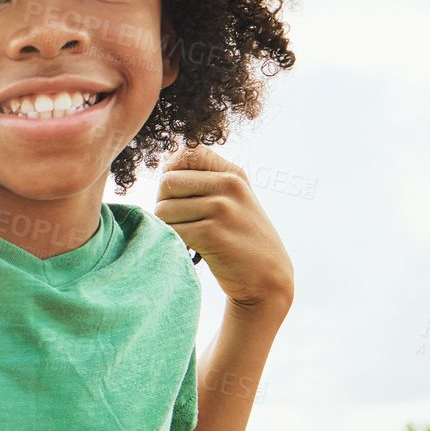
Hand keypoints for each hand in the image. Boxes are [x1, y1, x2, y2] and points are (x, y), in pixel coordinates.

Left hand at [154, 147, 293, 314]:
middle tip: (181, 224)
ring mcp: (222, 208)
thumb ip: (204, 181)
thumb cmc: (238, 239)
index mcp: (233, 173)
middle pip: (167, 183)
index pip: (186, 153)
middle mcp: (229, 185)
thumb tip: (164, 166)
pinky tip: (190, 250)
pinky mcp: (212, 233)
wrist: (267, 278)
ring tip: (188, 238)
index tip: (181, 197)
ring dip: (167, 228)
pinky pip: (170, 230)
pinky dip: (173, 243)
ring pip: (163, 209)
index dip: (172, 174)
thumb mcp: (232, 201)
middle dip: (164, 205)